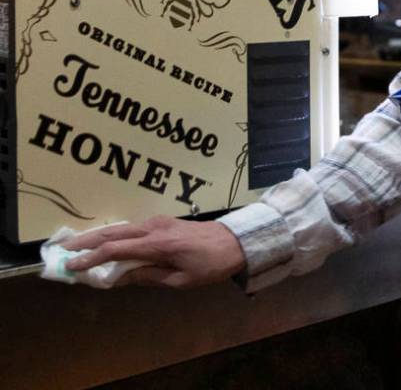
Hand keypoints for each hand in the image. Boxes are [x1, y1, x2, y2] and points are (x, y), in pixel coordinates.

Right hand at [63, 216, 246, 288]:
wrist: (236, 241)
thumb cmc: (211, 265)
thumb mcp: (181, 279)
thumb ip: (149, 277)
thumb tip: (120, 278)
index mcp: (158, 244)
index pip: (116, 250)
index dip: (91, 259)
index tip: (72, 267)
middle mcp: (154, 228)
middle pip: (113, 233)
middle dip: (87, 242)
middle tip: (64, 251)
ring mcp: (158, 222)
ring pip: (121, 227)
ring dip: (98, 236)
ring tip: (78, 245)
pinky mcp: (163, 221)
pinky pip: (132, 227)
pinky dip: (114, 234)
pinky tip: (105, 241)